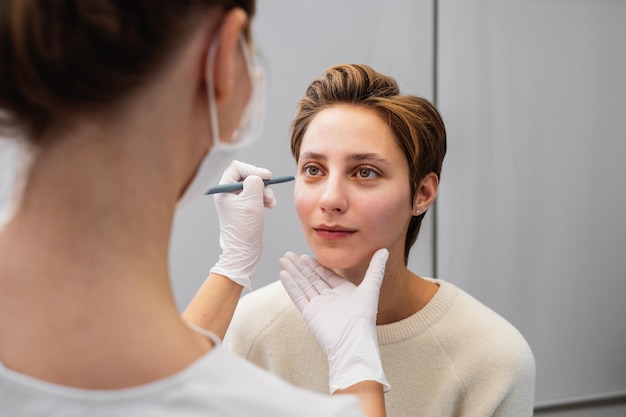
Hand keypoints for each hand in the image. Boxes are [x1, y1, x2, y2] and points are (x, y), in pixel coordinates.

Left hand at [210, 160, 276, 287]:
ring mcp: (236, 202)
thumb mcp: (251, 201)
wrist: (243, 251)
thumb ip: (254, 183)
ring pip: (254, 187)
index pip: (237, 168)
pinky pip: (257, 197)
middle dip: (261, 183)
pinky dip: (265, 199)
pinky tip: (270, 206)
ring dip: (266, 192)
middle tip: (269, 191)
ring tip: (271, 203)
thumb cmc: (244, 229)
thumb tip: (257, 176)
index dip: (253, 169)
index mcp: (224, 190)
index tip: (266, 176)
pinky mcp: (244, 209)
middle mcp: (228, 194)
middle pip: (247, 176)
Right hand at [279, 249, 390, 392]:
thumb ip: (376, 269)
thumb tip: (384, 250)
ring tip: (282, 260)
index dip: (315, 265)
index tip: (304, 255)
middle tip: (288, 254)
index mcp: (343, 292)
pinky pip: (298, 297)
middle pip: (312, 278)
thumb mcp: (371, 288)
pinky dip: (291, 286)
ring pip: (303, 285)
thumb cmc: (364, 318)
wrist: (352, 342)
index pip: (326, 275)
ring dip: (293, 272)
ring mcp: (319, 306)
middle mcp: (330, 298)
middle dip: (300, 266)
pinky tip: (283, 274)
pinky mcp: (310, 314)